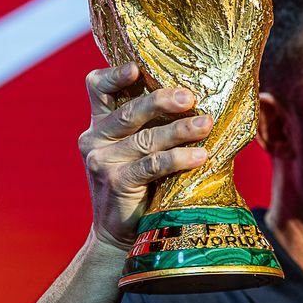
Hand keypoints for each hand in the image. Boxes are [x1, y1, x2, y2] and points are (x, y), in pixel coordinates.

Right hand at [78, 64, 212, 248]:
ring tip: (206, 125)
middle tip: (190, 97)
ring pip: (146, 138)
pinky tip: (201, 155)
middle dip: (161, 100)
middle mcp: (95, 138)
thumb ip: (149, 126)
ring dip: (180, 130)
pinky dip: (179, 159)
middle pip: (129, 110)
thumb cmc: (138, 185)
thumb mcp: (135, 151)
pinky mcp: (116, 183)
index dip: (115, 75)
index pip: (98, 88)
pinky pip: (152, 165)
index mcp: (100, 124)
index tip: (137, 68)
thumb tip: (198, 99)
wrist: (117, 234)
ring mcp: (103, 161)